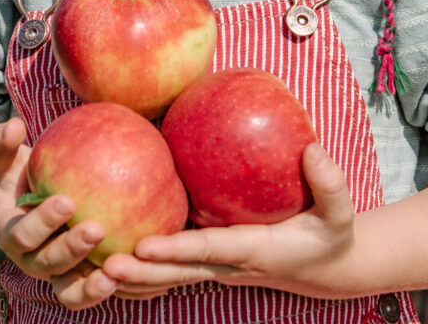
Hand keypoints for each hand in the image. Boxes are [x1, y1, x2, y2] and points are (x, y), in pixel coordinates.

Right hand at [0, 118, 117, 308]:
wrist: (22, 199)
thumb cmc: (14, 172)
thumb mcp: (2, 157)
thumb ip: (2, 142)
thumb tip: (14, 125)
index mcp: (10, 233)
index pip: (22, 234)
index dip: (42, 222)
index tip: (66, 201)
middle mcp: (30, 259)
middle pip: (47, 264)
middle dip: (70, 249)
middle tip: (96, 229)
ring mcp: (54, 272)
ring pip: (69, 290)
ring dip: (89, 287)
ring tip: (114, 274)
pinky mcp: (77, 277)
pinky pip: (91, 289)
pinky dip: (107, 288)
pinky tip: (136, 271)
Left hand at [102, 143, 356, 299]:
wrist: (325, 267)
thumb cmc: (329, 233)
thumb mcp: (340, 213)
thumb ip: (329, 183)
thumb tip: (312, 148)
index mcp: (254, 251)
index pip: (209, 251)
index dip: (177, 250)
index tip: (143, 246)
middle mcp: (227, 264)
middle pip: (176, 273)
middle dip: (139, 273)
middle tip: (101, 266)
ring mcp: (215, 267)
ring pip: (166, 277)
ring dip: (130, 279)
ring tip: (88, 269)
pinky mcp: (208, 261)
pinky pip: (169, 269)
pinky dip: (140, 271)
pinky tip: (103, 258)